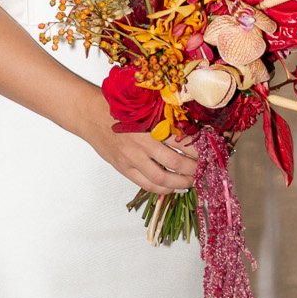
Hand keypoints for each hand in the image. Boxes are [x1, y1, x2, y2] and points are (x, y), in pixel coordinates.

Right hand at [75, 87, 198, 193]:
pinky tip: (171, 188)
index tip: (207, 153)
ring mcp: (132, 158)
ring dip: (180, 182)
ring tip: (191, 182)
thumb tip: (186, 132)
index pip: (180, 141)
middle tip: (202, 170)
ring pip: (162, 178)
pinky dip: (162, 189)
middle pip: (175, 162)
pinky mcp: (124, 168)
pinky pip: (146, 184)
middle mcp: (142, 143)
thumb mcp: (142, 109)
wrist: (89, 115)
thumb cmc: (117, 108)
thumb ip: (162, 121)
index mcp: (149, 125)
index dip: (196, 150)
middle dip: (193, 169)